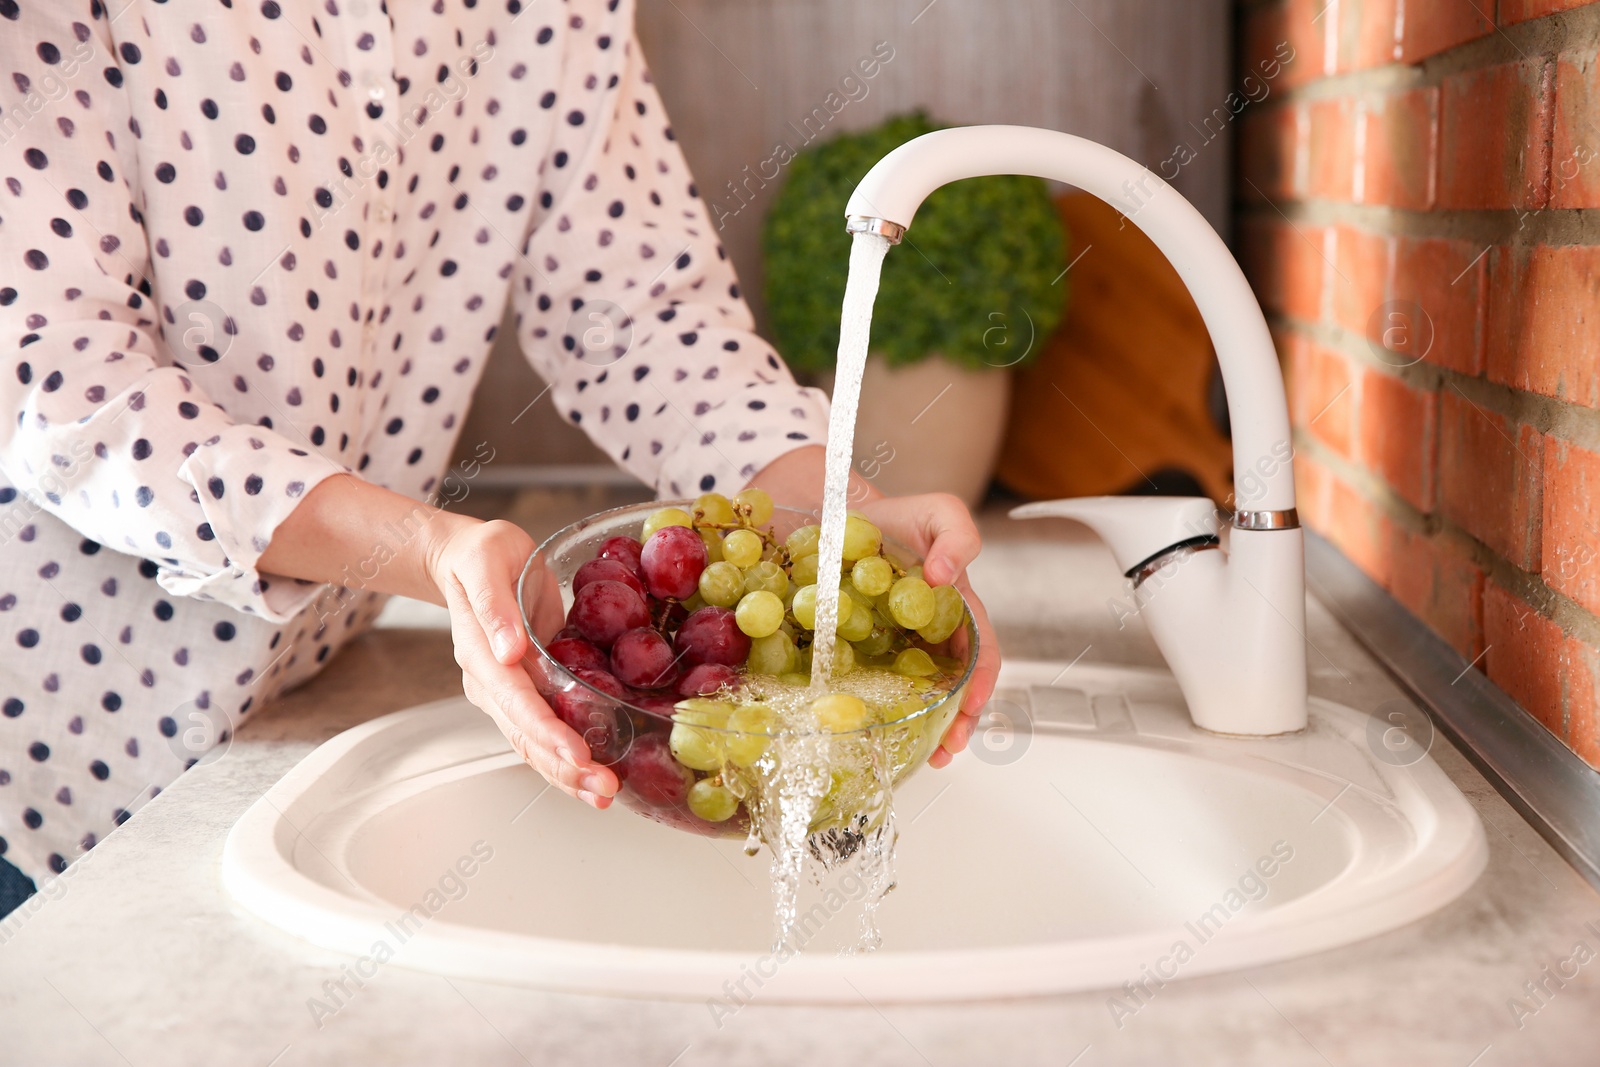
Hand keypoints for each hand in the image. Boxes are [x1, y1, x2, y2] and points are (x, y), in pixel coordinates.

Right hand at [424, 516, 620, 807]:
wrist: (471, 560)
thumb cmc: (483, 554)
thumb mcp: (488, 560)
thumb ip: (494, 604)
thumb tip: (509, 649)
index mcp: (481, 655)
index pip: (516, 702)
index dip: (547, 732)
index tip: (577, 754)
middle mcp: (492, 684)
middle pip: (526, 737)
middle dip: (565, 768)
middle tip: (605, 789)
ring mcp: (508, 693)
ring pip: (534, 745)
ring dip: (568, 775)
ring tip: (605, 795)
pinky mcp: (528, 691)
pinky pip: (546, 732)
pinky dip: (568, 758)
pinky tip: (596, 775)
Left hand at [746, 447, 1000, 768]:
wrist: (845, 517)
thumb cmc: (900, 519)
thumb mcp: (939, 513)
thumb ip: (958, 536)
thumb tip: (945, 576)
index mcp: (958, 612)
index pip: (981, 655)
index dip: (982, 682)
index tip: (972, 705)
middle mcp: (931, 639)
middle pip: (953, 690)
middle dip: (956, 723)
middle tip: (945, 749)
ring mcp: (897, 651)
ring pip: (916, 698)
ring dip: (922, 729)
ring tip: (919, 755)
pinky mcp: (860, 654)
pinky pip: (872, 688)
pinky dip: (876, 712)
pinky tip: (866, 729)